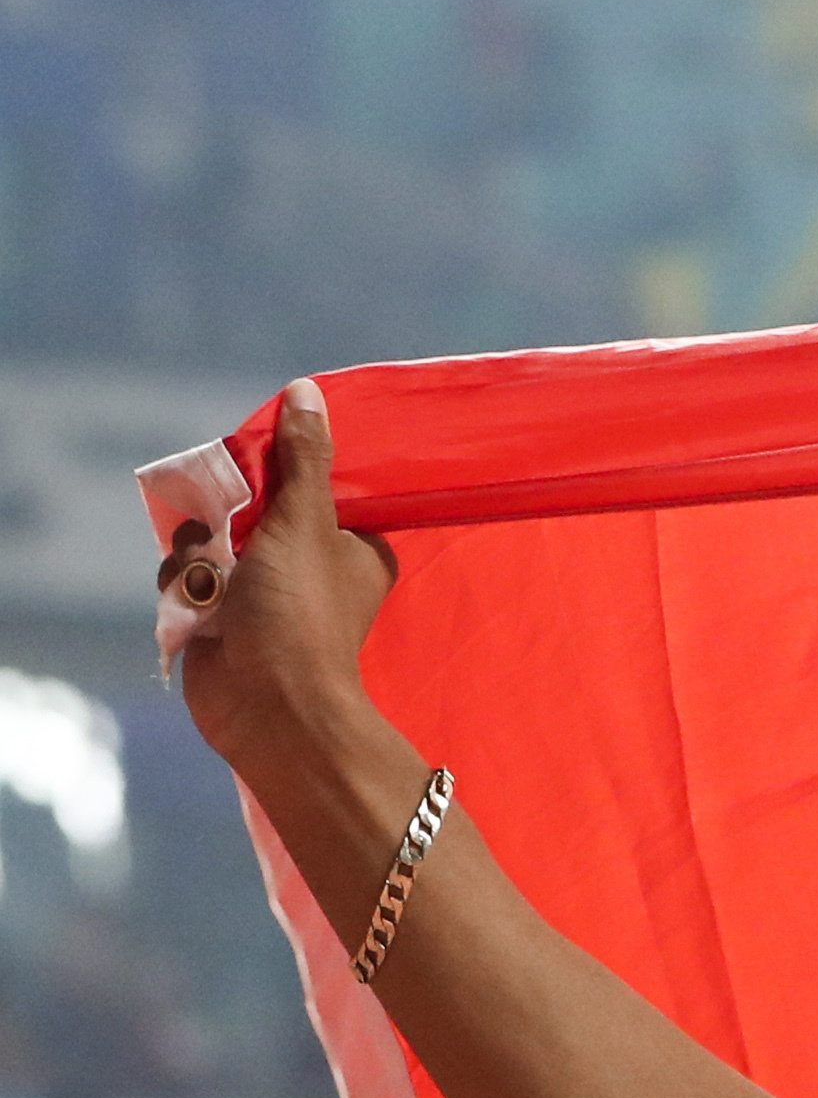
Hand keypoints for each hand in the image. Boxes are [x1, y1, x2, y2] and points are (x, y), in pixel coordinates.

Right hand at [161, 378, 400, 789]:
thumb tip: (307, 393)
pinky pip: (187, 577)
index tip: (261, 475)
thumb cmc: (300, 611)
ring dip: (198, 554)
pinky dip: (184, 586)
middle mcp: (312, 568)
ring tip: (217, 581)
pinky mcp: (222, 617)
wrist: (268, 704)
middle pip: (249, 507)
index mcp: (354, 547)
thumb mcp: (307, 521)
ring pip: (208, 539)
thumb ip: (304, 458)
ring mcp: (264, 593)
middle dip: (223, 516)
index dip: (277, 476)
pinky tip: (198, 606)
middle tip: (229, 532)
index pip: (310, 487)